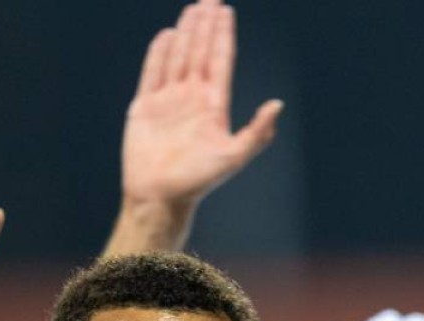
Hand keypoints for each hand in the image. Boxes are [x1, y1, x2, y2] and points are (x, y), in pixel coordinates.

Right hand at [122, 0, 281, 208]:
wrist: (159, 199)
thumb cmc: (196, 183)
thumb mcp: (232, 158)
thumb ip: (257, 133)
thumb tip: (278, 104)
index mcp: (213, 106)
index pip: (220, 61)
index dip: (222, 36)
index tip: (225, 10)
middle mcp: (191, 100)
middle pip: (200, 54)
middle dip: (204, 27)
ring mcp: (167, 102)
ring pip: (178, 58)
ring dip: (185, 34)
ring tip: (191, 10)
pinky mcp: (144, 109)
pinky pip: (152, 74)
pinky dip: (158, 55)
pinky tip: (165, 36)